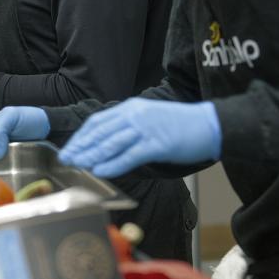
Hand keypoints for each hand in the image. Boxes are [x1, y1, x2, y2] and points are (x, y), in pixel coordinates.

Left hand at [59, 99, 220, 176]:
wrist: (211, 124)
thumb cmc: (182, 126)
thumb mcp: (151, 119)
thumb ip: (130, 127)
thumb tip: (109, 144)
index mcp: (133, 107)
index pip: (99, 121)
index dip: (82, 135)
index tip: (70, 147)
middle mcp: (136, 114)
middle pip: (101, 132)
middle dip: (81, 146)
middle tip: (66, 158)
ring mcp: (146, 128)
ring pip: (111, 143)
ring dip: (91, 155)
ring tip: (78, 165)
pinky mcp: (158, 143)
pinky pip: (130, 154)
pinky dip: (113, 164)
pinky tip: (101, 171)